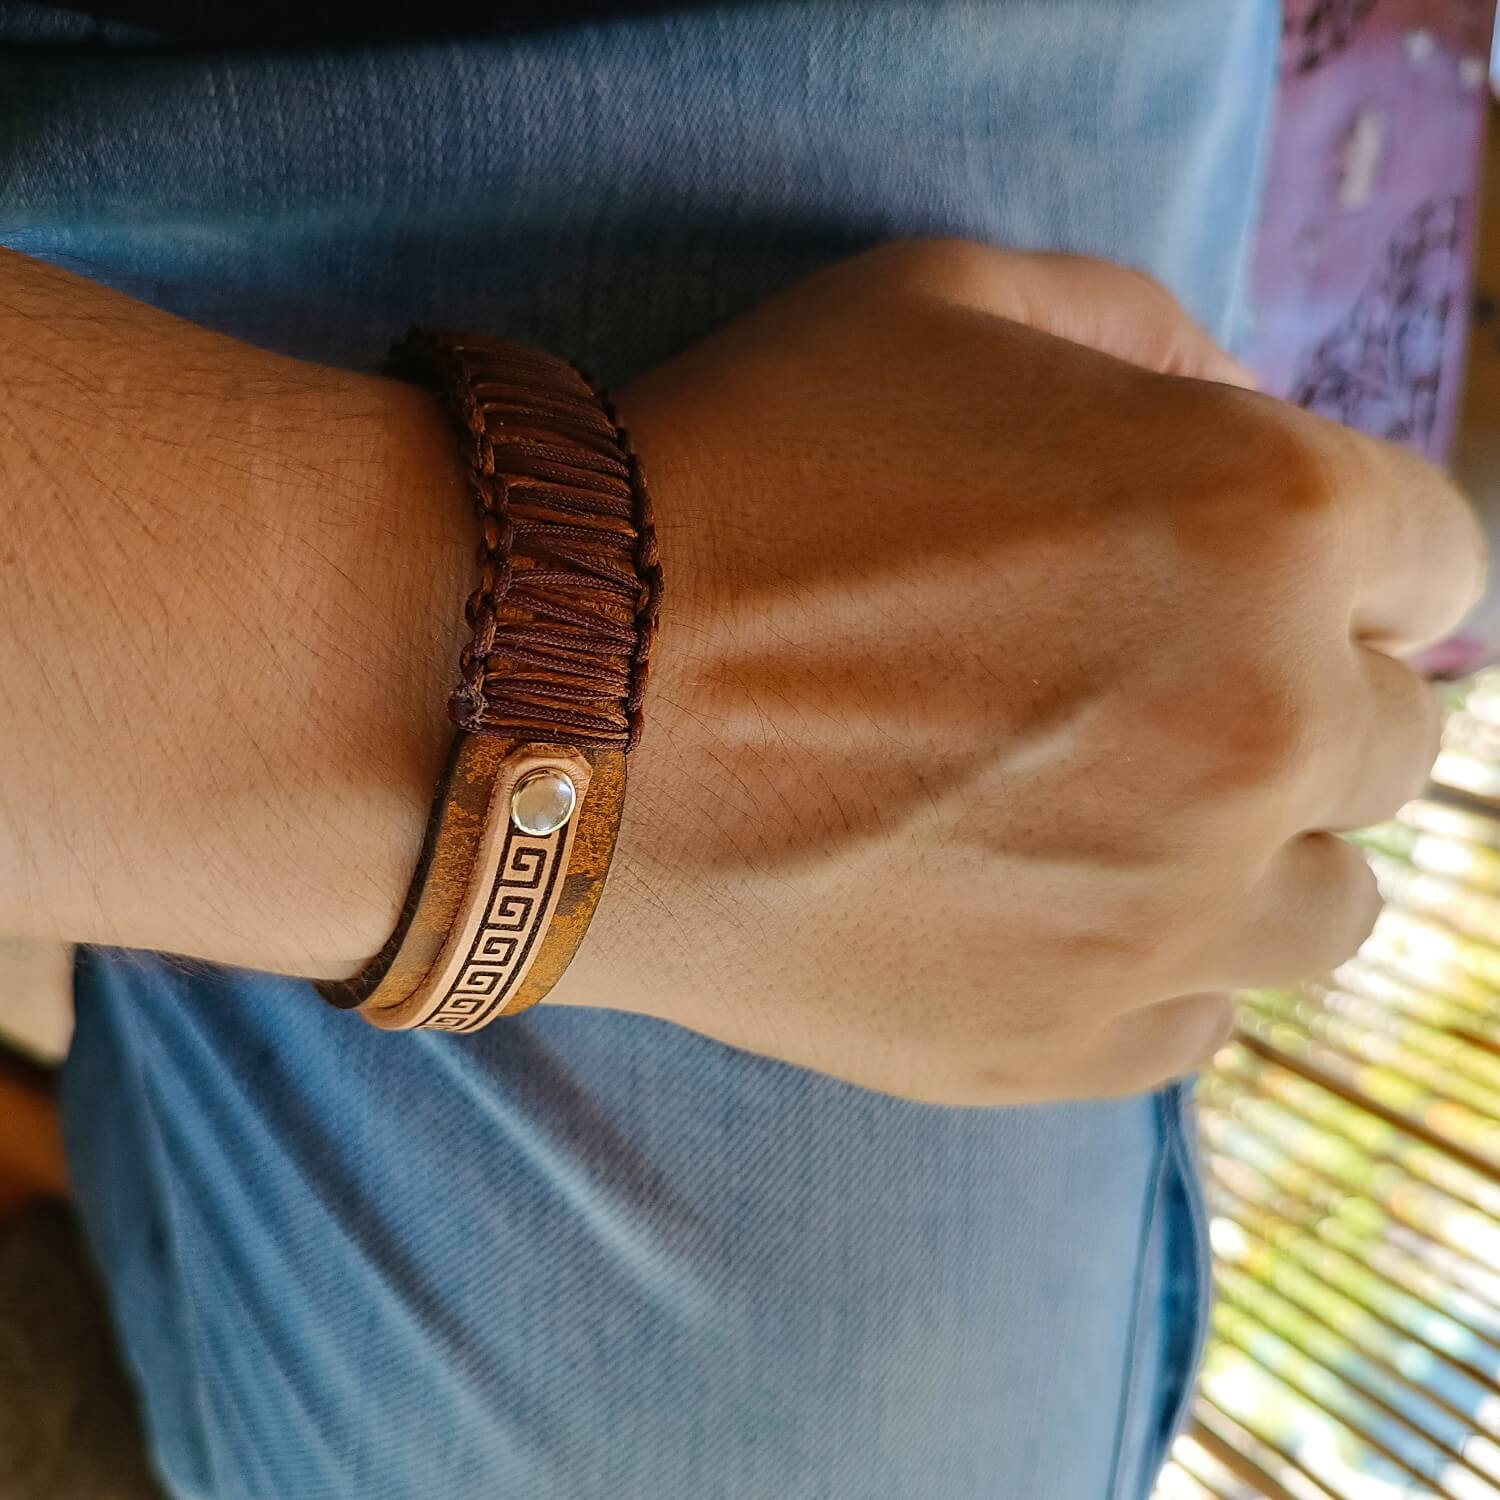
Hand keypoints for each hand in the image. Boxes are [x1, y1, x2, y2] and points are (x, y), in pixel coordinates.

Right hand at [550, 240, 1485, 1105]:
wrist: (555, 696)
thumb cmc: (741, 474)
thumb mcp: (947, 305)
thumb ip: (1151, 338)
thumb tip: (1245, 417)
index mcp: (1270, 520)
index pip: (1434, 556)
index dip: (1346, 558)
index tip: (1266, 580)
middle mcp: (1264, 732)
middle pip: (1385, 739)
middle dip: (1293, 697)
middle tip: (1152, 690)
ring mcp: (1175, 915)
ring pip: (1323, 904)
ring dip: (1252, 850)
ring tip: (1112, 816)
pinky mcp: (1071, 1046)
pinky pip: (1197, 1019)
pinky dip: (1149, 965)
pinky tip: (1041, 911)